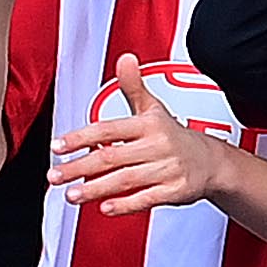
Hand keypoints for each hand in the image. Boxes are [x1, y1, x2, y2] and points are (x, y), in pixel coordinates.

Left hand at [49, 53, 233, 216]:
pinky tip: (104, 208)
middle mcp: (157, 145)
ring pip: (125, 179)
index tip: (57, 146)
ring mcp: (166, 168)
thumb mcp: (154, 109)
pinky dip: (125, 205)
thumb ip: (133, 86)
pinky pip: (147, 198)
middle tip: (55, 176)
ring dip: (95, 189)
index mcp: (147, 124)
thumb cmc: (174, 136)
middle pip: (112, 156)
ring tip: (71, 195)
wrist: (211, 162)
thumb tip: (125, 59)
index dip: (80, 137)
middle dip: (80, 167)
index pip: (108, 128)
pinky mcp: (175, 190)